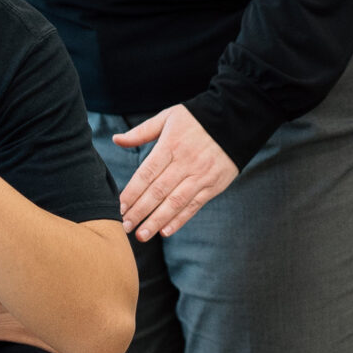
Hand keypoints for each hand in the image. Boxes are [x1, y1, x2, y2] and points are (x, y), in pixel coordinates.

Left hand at [114, 105, 237, 241]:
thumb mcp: (168, 117)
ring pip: (175, 202)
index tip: (119, 207)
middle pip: (158, 191)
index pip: (146, 173)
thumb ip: (142, 132)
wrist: (236, 121)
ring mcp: (200, 176)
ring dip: (156, 221)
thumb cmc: (196, 119)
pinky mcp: (213, 186)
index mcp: (170, 145)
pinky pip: (194, 206)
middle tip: (124, 226)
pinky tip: (165, 231)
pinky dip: (180, 220)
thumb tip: (116, 140)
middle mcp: (185, 163)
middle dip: (140, 211)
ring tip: (141, 235)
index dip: (132, 192)